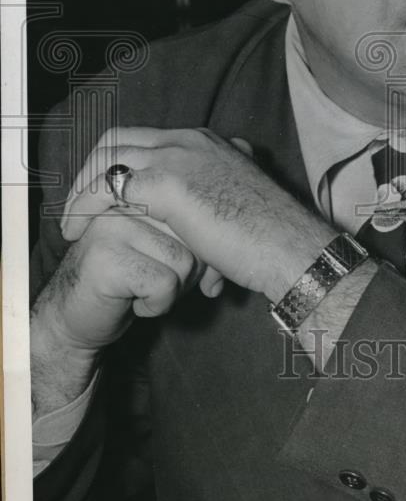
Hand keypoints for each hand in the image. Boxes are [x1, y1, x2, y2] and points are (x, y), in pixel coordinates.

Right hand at [31, 207, 201, 416]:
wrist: (78, 315)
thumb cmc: (132, 279)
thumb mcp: (170, 247)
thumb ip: (199, 233)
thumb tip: (232, 255)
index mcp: (147, 186)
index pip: (200, 210)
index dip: (203, 248)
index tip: (184, 267)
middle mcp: (130, 197)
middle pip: (197, 232)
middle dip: (191, 269)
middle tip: (158, 280)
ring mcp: (114, 222)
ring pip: (184, 260)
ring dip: (173, 289)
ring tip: (142, 288)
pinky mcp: (106, 254)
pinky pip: (163, 282)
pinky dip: (157, 304)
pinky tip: (134, 303)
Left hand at [62, 127, 335, 301]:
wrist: (289, 246)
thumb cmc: (269, 236)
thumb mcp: (238, 202)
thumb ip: (216, 199)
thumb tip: (203, 230)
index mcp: (205, 141)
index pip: (142, 138)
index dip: (114, 164)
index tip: (103, 198)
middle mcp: (189, 139)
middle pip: (116, 139)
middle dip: (89, 172)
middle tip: (78, 208)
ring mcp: (178, 157)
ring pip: (106, 157)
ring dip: (80, 189)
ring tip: (72, 222)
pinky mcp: (168, 183)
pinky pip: (108, 186)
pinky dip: (85, 205)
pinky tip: (80, 229)